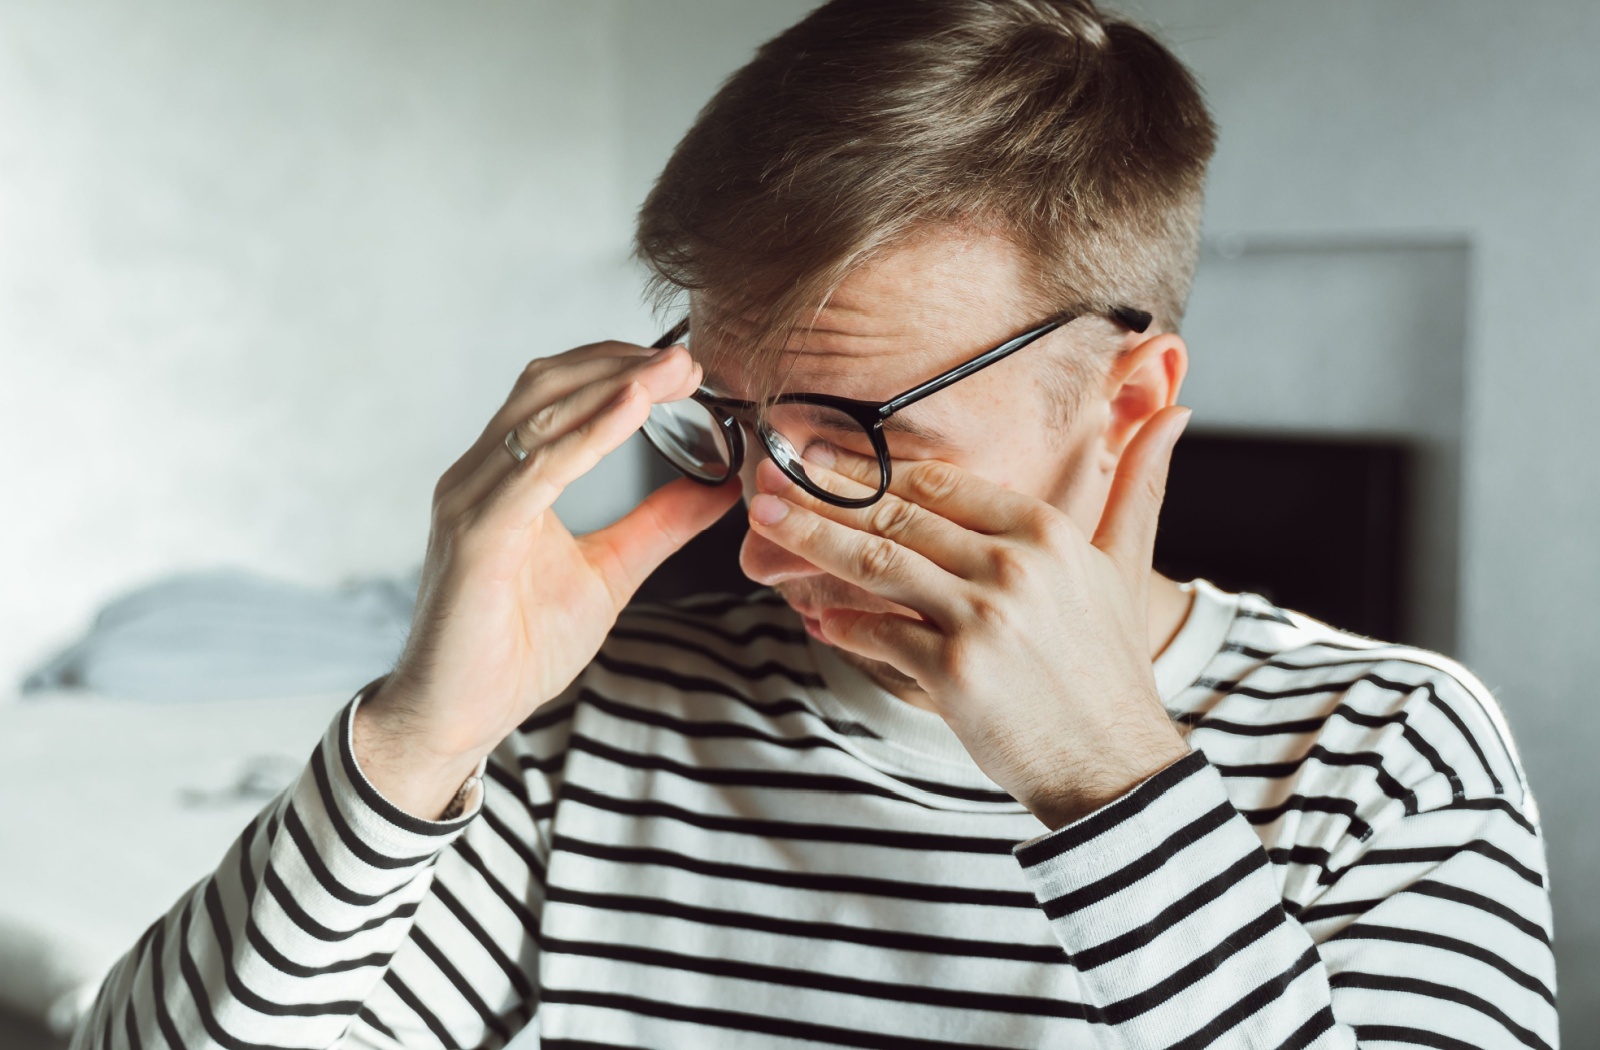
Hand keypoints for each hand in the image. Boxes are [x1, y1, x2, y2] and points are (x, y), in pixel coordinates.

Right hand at [357, 341, 740, 817]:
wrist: (459, 716)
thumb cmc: (517, 648)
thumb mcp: (610, 571)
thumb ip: (659, 524)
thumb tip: (721, 487)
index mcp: (507, 477)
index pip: (560, 393)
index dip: (619, 368)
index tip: (683, 366)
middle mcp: (480, 475)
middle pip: (551, 385)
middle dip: (622, 363)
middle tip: (689, 359)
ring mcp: (472, 499)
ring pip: (545, 413)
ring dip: (615, 384)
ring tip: (675, 371)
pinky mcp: (475, 533)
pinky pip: (538, 468)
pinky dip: (590, 434)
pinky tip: (634, 411)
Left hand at [745, 406, 1192, 828]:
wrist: (1116, 765)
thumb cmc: (1110, 666)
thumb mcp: (1127, 566)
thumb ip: (1137, 485)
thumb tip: (1170, 413)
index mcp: (1049, 531)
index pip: (944, 485)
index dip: (879, 470)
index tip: (832, 457)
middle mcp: (1015, 565)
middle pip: (897, 516)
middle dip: (825, 494)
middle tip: (772, 476)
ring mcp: (983, 618)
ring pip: (875, 563)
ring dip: (810, 538)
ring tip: (765, 521)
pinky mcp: (954, 672)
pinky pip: (879, 633)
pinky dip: (842, 623)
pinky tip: (816, 615)